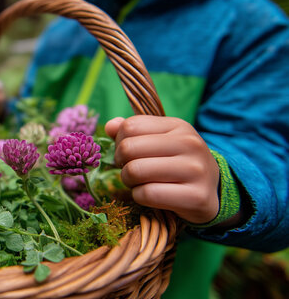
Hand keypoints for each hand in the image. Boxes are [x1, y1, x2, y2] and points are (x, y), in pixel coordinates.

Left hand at [105, 116, 219, 223]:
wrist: (212, 192)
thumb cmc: (177, 164)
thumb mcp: (159, 141)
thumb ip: (133, 132)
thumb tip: (110, 126)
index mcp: (179, 126)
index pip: (130, 126)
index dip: (120, 142)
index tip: (129, 154)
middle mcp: (190, 144)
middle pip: (129, 148)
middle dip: (122, 163)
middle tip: (131, 171)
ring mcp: (195, 170)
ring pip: (136, 171)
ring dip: (129, 181)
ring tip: (140, 183)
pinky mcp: (196, 196)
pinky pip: (148, 194)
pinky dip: (139, 197)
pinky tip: (149, 196)